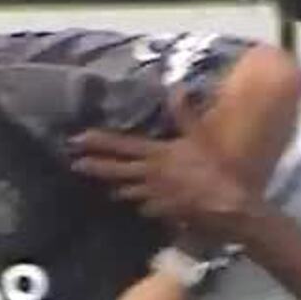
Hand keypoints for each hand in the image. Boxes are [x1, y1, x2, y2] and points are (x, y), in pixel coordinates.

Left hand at [70, 90, 256, 238]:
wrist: (226, 204)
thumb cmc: (214, 168)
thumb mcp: (200, 136)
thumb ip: (185, 114)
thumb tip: (176, 88)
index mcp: (157, 154)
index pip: (122, 146)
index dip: (99, 142)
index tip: (78, 138)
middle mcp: (149, 175)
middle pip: (116, 171)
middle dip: (94, 167)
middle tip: (74, 164)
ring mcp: (154, 195)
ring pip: (127, 191)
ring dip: (114, 188)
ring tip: (103, 187)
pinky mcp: (162, 211)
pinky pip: (146, 208)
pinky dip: (142, 205)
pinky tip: (140, 206)